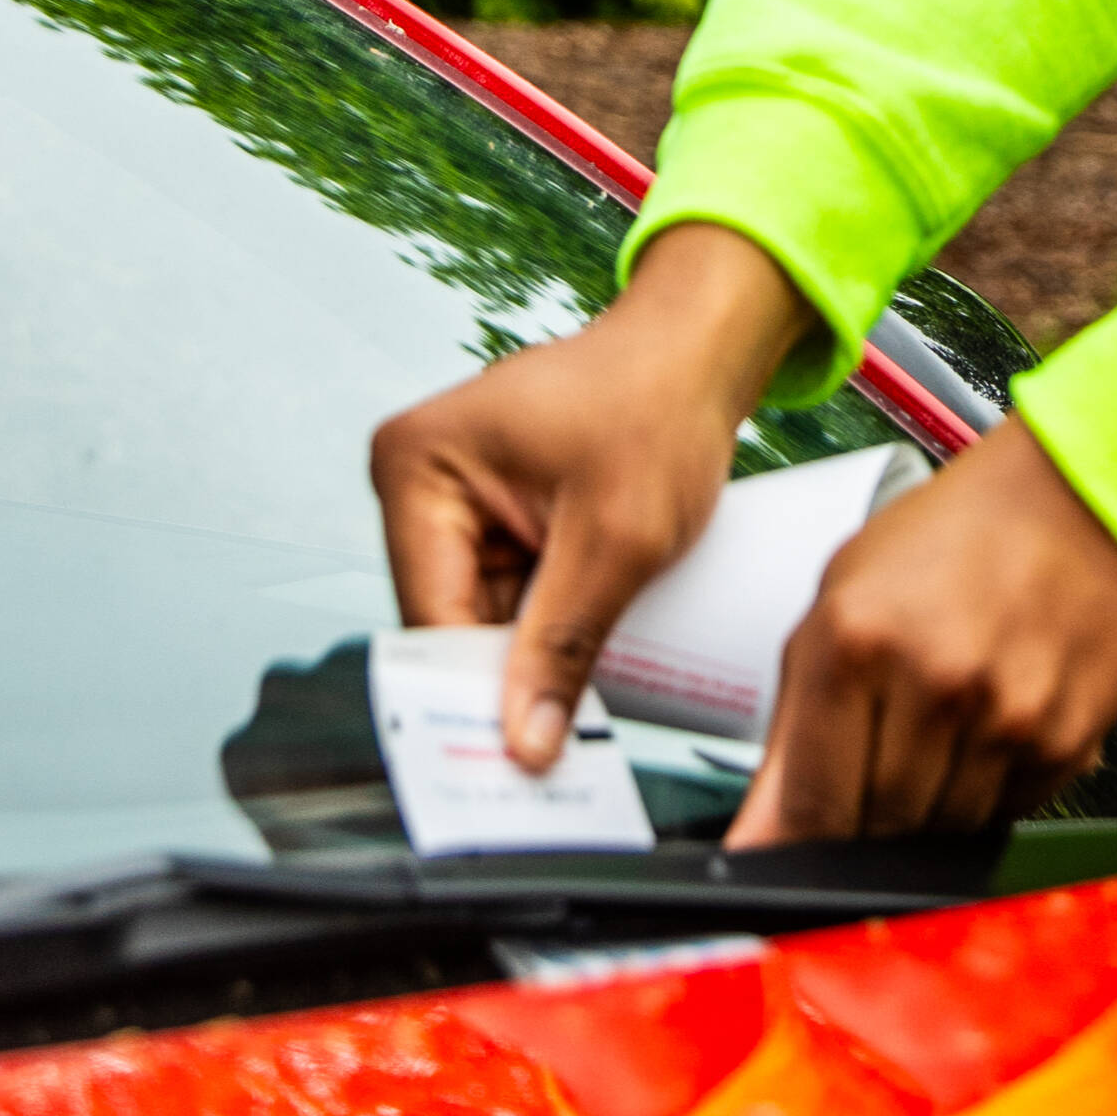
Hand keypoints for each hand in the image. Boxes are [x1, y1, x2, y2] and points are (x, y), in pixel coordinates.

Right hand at [371, 223, 813, 770]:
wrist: (699, 354)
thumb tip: (525, 745)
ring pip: (482, 621)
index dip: (472, 693)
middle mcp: (417, 481)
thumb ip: (565, 645)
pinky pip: (509, 599)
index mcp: (418, 467)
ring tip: (583, 708)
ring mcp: (453, 500)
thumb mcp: (617, 540)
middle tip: (557, 753)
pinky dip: (544, 634)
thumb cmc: (657, 406)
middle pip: (450, 624)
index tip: (516, 762)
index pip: (432, 615)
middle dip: (503, 681)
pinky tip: (582, 668)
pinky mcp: (492, 516)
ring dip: (530, 660)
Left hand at [725, 419, 1116, 846]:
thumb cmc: (942, 544)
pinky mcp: (1067, 740)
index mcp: (856, 643)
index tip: (780, 863)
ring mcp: (1009, 716)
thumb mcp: (837, 608)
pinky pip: (1005, 813)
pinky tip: (982, 731)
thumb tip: (757, 840)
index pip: (812, 803)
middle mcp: (936, 683)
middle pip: (877, 827)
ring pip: (942, 831)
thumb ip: (791, 731)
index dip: (791, 846)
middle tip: (866, 773)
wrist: (1070, 500)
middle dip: (859, 822)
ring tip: (930, 734)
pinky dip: (983, 794)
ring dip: (924, 810)